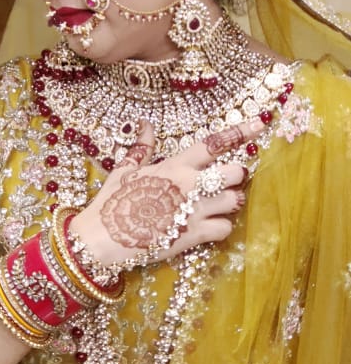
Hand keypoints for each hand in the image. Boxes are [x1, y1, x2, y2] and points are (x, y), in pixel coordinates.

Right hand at [71, 117, 265, 268]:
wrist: (102, 239)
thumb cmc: (111, 203)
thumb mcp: (124, 170)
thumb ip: (141, 148)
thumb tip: (146, 125)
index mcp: (174, 165)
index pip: (214, 143)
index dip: (240, 132)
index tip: (260, 124)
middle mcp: (189, 184)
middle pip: (235, 172)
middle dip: (236, 176)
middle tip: (226, 183)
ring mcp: (194, 210)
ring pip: (234, 200)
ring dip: (230, 202)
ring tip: (217, 206)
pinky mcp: (193, 235)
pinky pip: (225, 228)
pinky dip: (222, 228)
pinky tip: (209, 227)